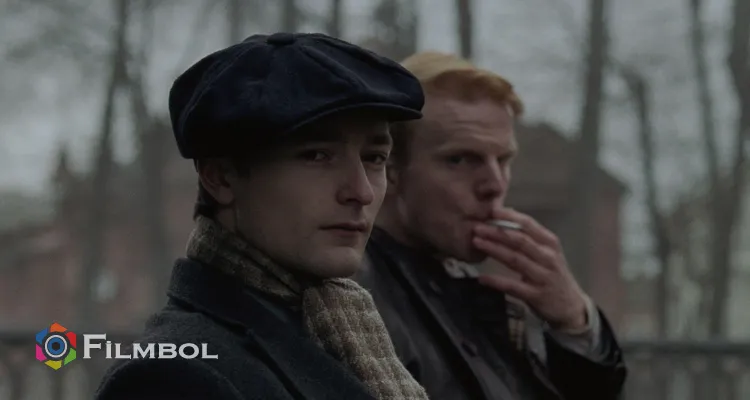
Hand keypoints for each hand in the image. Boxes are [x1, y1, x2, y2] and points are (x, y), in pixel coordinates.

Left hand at [471, 208, 587, 330]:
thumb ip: (529, 236)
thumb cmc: (553, 275)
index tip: (491, 210)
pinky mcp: (536, 295)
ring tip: (476, 242)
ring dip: (494, 250)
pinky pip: (513, 286)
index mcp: (550, 243)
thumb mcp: (547, 253)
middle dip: (497, 232)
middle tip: (477, 227)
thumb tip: (505, 215)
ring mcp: (542, 276)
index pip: (529, 225)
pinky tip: (482, 277)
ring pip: (515, 259)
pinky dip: (497, 281)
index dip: (509, 217)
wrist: (570, 306)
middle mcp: (548, 257)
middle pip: (519, 240)